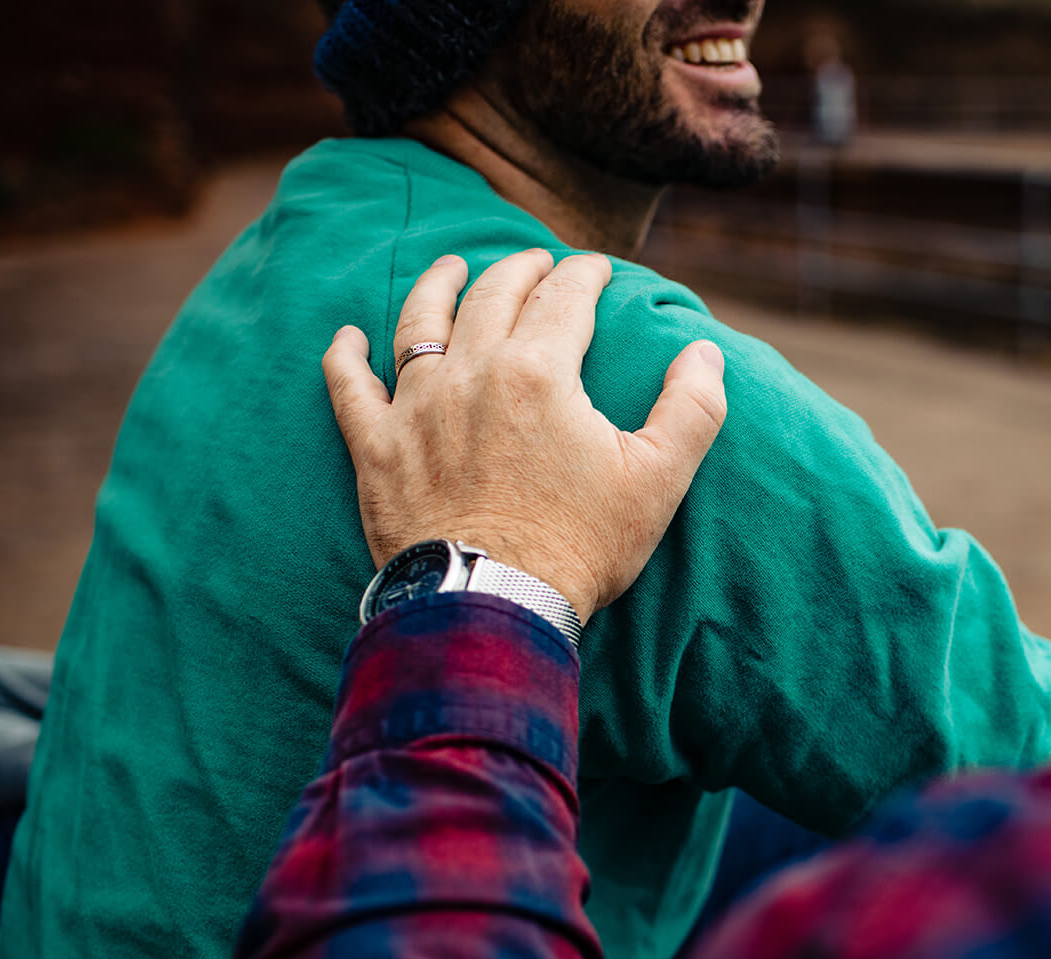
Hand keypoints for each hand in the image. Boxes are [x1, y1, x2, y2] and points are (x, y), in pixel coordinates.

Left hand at [321, 249, 728, 619]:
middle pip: (492, 296)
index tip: (597, 270)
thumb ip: (692, 407)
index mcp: (540, 372)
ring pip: (420, 322)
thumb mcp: (659, 479)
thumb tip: (704, 351)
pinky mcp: (375, 449)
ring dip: (439, 285)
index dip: (584, 275)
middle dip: (520, 270)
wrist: (493, 605)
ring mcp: (415, 408)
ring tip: (452, 267)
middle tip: (537, 261)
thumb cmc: (580, 545)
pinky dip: (346, 356)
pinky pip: (349, 386)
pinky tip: (348, 338)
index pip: (564, 298)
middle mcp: (471, 373)